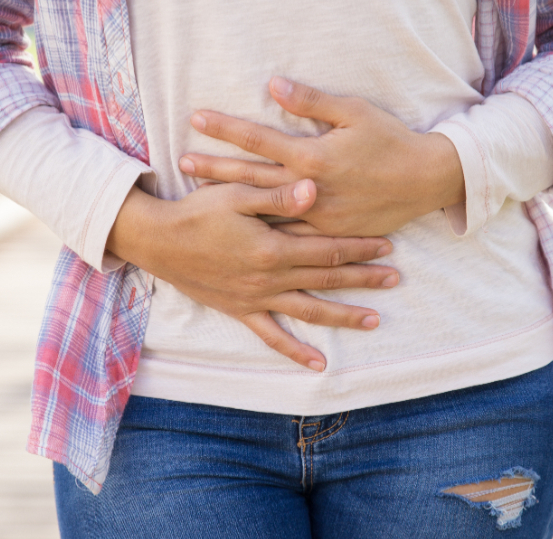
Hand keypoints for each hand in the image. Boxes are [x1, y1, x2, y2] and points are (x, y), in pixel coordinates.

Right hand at [107, 179, 398, 371]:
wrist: (157, 241)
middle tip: (395, 279)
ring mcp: (256, 298)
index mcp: (272, 247)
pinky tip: (318, 364)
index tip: (387, 244)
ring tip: (374, 320)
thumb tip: (314, 189)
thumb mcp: (236, 194)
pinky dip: (295, 351)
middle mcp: (269, 278)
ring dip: (343, 315)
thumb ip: (277, 195)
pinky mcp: (240, 310)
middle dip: (363, 278)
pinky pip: (272, 336)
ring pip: (309, 310)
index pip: (327, 248)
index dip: (359, 246)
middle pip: (326, 279)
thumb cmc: (196, 211)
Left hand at [179, 77, 465, 236]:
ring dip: (230, 201)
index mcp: (313, 156)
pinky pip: (288, 233)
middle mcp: (309, 189)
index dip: (226, 127)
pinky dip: (261, 228)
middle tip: (182, 162)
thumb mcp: (354, 112)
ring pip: (264, 209)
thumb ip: (311, 101)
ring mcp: (317, 215)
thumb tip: (274, 84)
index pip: (258, 139)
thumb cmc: (391, 140)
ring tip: (199, 196)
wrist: (425, 181)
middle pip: (250, 177)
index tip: (196, 118)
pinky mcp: (328, 233)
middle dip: (214, 168)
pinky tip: (239, 227)